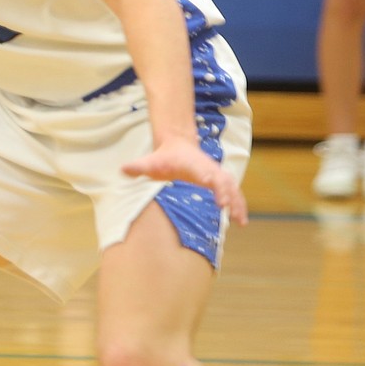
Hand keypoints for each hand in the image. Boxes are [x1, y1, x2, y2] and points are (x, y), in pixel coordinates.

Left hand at [123, 137, 247, 225]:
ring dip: (239, 203)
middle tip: (233, 213)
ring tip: (242, 221)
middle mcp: (209, 169)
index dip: (216, 186)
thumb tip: (122, 169)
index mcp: (194, 166)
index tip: (221, 200)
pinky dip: (239, 203)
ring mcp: (216, 173)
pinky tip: (241, 218)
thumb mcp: (150, 162)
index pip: (208, 175)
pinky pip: (233, 191)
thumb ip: (137, 167)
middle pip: (225, 182)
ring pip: (233, 187)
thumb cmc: (163, 157)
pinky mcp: (220, 179)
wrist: (177, 144)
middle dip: (230, 196)